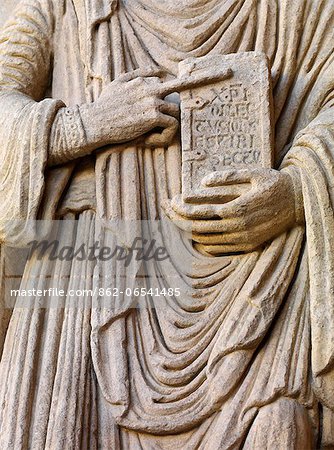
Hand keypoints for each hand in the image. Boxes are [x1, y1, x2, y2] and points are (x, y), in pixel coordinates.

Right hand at [80, 66, 231, 148]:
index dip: (193, 78)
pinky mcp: (152, 115)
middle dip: (198, 87)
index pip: (172, 77)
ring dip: (169, 127)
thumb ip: (137, 76)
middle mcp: (151, 87)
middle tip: (224, 78)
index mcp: (144, 81)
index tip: (217, 74)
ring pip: (178, 111)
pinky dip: (163, 137)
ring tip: (152, 137)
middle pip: (182, 89)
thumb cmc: (104, 107)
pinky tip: (149, 141)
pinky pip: (172, 125)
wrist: (94, 123)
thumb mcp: (118, 85)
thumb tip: (155, 73)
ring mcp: (152, 100)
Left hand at [163, 168, 302, 254]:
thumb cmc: (274, 184)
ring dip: (188, 231)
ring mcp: (242, 239)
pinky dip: (203, 242)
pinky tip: (196, 233)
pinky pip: (218, 249)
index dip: (182, 208)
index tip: (170, 202)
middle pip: (198, 228)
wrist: (298, 203)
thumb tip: (202, 181)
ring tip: (177, 221)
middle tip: (166, 211)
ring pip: (206, 240)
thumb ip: (226, 177)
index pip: (200, 212)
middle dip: (178, 220)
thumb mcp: (252, 173)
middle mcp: (237, 227)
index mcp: (236, 208)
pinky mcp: (247, 246)